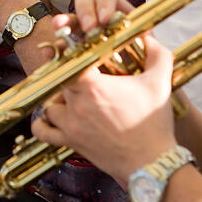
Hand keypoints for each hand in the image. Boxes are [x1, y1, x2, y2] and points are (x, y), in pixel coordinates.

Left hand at [30, 0, 178, 184]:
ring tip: (71, 92)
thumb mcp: (160, 82)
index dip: (69, 50)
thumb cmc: (154, 124)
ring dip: (56, 96)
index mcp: (94, 85)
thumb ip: (157, 54)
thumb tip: (149, 38)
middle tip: (78, 69)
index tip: (75, 47)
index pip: (69, 58)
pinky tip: (51, 116)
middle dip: (66, 72)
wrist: (152, 163)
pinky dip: (42, 122)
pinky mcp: (71, 142)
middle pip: (58, 78)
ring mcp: (71, 124)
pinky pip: (44, 131)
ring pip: (49, 102)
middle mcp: (77, 104)